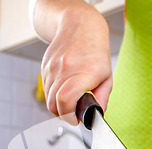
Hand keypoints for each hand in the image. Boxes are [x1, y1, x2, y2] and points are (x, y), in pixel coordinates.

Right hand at [41, 7, 112, 123]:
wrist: (79, 27)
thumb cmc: (96, 53)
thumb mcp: (107, 77)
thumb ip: (101, 100)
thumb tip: (95, 118)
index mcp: (85, 72)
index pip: (66, 100)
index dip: (69, 115)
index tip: (76, 119)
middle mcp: (66, 69)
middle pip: (54, 105)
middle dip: (64, 114)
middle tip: (74, 113)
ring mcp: (52, 68)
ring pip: (48, 99)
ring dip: (58, 106)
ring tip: (71, 101)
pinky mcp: (45, 67)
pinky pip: (46, 90)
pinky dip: (54, 96)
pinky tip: (64, 89)